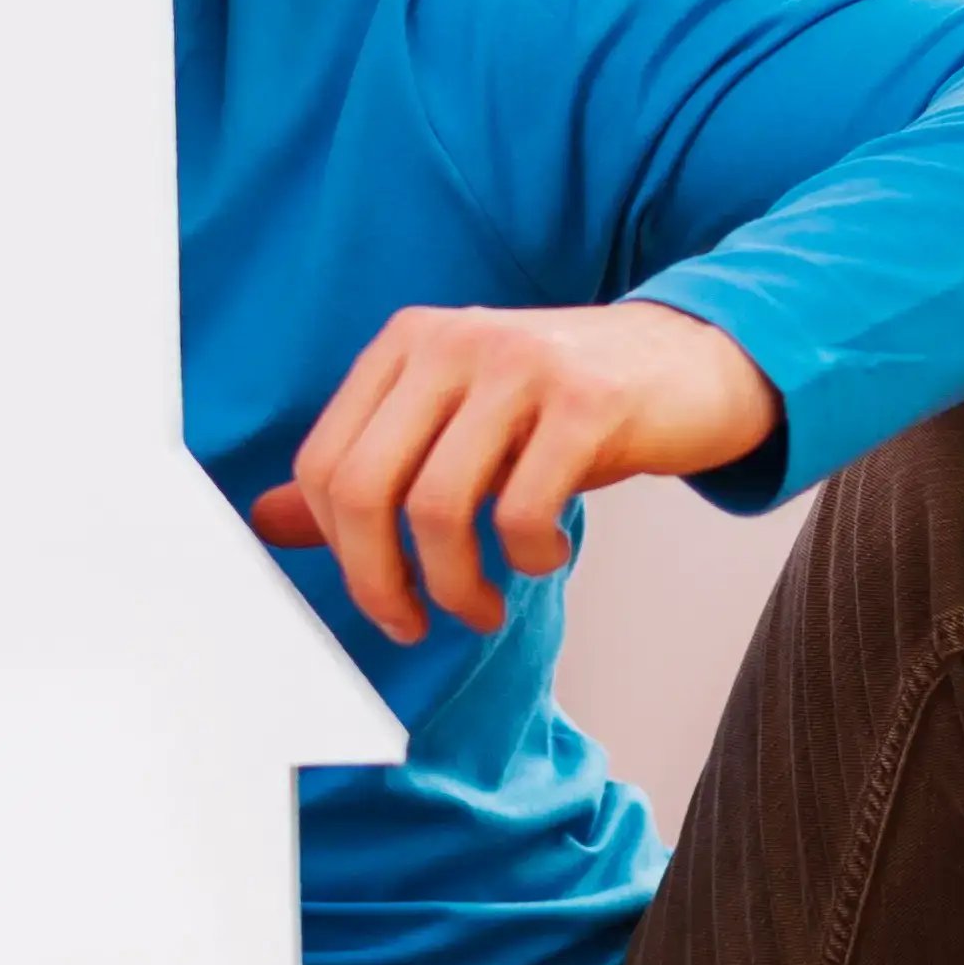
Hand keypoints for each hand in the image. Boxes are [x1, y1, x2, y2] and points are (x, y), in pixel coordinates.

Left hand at [243, 302, 776, 640]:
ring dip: (456, 584)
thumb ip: (369, 469)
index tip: (381, 596)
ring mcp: (520, 365)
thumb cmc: (567, 409)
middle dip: (380, 580)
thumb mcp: (459, 427)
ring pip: (437, 506)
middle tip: (416, 622)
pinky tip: (545, 555)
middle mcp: (454, 341)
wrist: (697, 362)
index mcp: (407, 343)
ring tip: (484, 606)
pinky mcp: (587, 400)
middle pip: (365, 486)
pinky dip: (527, 555)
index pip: (326, 461)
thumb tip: (266, 521)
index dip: (339, 549)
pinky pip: (523, 508)